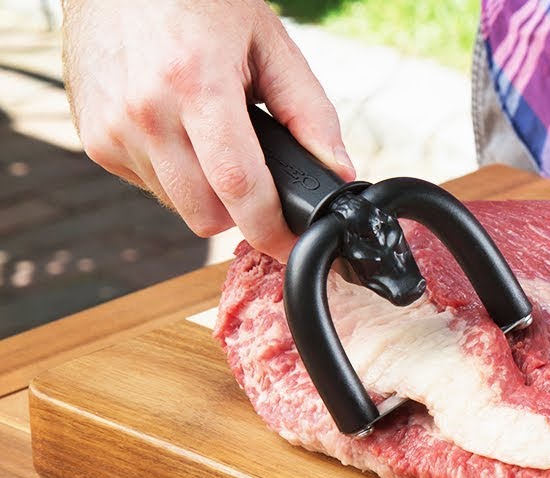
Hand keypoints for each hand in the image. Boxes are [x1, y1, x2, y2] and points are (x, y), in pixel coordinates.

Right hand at [62, 0, 355, 260]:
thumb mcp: (270, 44)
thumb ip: (310, 112)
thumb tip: (337, 169)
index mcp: (196, 86)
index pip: (240, 188)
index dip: (271, 230)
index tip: (292, 244)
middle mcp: (146, 113)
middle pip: (205, 215)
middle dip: (240, 212)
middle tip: (258, 180)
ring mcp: (112, 129)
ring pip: (176, 205)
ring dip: (204, 191)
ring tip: (213, 138)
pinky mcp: (93, 138)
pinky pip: (147, 184)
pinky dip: (172, 173)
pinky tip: (179, 130)